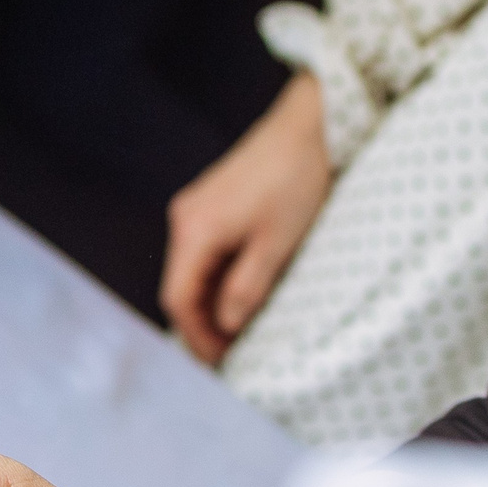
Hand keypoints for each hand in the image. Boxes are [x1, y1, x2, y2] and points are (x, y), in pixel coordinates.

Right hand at [161, 73, 331, 364]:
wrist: (308, 124)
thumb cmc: (296, 180)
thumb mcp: (277, 244)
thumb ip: (246, 289)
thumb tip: (226, 326)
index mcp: (195, 230)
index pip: (179, 298)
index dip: (197, 336)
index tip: (220, 362)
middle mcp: (185, 219)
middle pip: (181, 286)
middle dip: (203, 324)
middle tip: (233, 353)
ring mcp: (195, 208)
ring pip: (193, 271)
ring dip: (212, 302)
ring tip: (241, 329)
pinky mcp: (211, 203)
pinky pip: (204, 253)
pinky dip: (218, 279)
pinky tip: (242, 293)